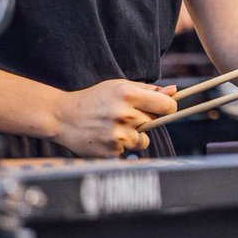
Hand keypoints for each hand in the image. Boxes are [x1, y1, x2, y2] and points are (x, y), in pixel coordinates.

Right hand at [53, 80, 177, 156]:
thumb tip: (174, 91)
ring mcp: (118, 135)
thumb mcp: (119, 86)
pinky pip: (128, 150)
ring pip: (143, 140)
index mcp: (129, 94)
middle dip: (146, 119)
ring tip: (114, 126)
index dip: (169, 107)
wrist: (63, 117)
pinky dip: (121, 145)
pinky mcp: (112, 151)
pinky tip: (106, 136)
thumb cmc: (94, 99)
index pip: (166, 106)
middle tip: (126, 114)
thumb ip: (148, 90)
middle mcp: (125, 114)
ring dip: (134, 135)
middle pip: (155, 121)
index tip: (165, 108)